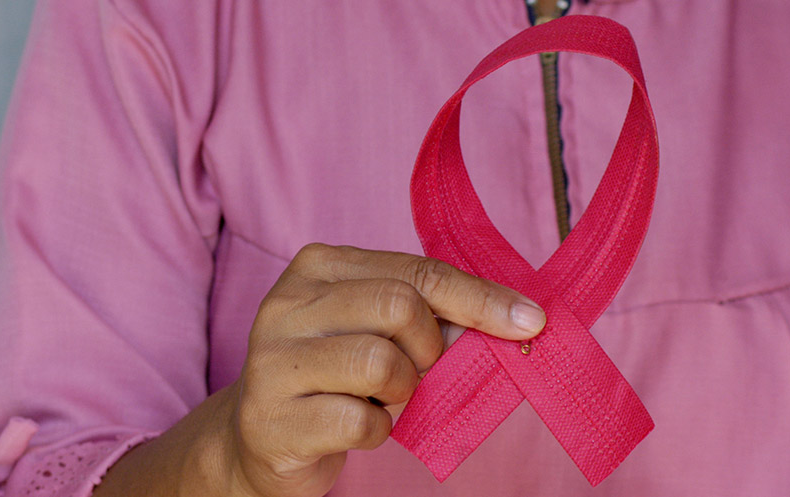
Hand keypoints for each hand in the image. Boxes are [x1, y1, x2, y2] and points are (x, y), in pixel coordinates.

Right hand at [226, 243, 545, 496]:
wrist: (259, 437)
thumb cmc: (333, 377)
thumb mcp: (373, 329)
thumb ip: (427, 315)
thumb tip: (511, 322)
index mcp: (316, 267)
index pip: (417, 271)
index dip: (480, 299)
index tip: (529, 321)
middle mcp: (286, 305)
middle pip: (400, 307)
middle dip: (431, 348)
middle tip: (420, 372)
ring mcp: (273, 362)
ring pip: (380, 363)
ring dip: (402, 391)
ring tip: (382, 398)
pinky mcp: (271, 419)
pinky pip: (360, 421)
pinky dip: (377, 431)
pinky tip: (357, 426)